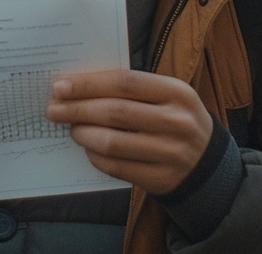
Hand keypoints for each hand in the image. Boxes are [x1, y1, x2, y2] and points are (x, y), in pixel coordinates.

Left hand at [45, 69, 212, 195]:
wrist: (208, 163)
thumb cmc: (176, 120)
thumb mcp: (168, 97)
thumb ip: (131, 89)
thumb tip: (78, 86)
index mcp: (177, 92)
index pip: (124, 83)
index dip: (88, 83)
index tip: (60, 86)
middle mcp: (176, 121)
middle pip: (115, 112)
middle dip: (77, 109)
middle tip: (54, 109)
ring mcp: (170, 153)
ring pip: (112, 142)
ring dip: (83, 134)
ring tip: (71, 129)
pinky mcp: (160, 179)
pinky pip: (116, 167)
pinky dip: (95, 156)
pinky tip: (89, 148)